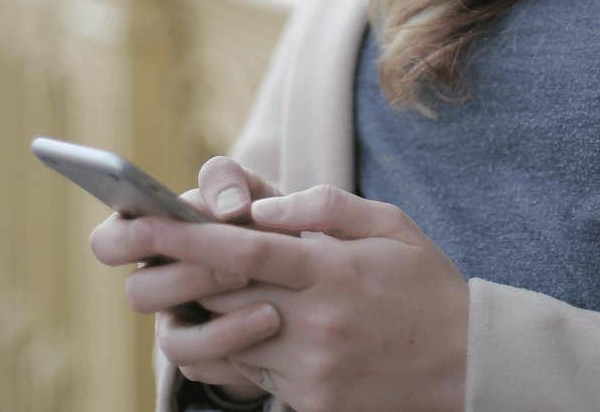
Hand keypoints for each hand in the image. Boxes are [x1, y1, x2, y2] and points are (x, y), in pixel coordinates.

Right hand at [90, 156, 287, 401]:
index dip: (123, 237)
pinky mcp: (200, 356)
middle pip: (139, 292)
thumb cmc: (262, 219)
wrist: (297, 270)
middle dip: (186, 275)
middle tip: (236, 262)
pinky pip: (200, 362)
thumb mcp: (252, 190)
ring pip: (169, 335)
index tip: (156, 224)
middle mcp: (155, 283)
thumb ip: (230, 181)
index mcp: (151, 238)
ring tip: (256, 282)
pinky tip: (270, 318)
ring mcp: (175, 323)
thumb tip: (227, 206)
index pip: (109, 242)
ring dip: (213, 310)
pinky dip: (234, 339)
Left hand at [129, 185, 468, 411]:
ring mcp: (311, 370)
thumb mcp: (392, 227)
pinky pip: (254, 375)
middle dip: (171, 273)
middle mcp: (315, 323)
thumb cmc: (426, 286)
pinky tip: (263, 329)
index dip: (183, 236)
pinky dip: (244, 348)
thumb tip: (262, 207)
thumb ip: (326, 207)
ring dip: (209, 314)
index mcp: (332, 272)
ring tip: (211, 291)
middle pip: (219, 297)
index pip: (243, 252)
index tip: (139, 220)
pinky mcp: (311, 403)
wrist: (469, 365)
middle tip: (130, 250)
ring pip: (229, 340)